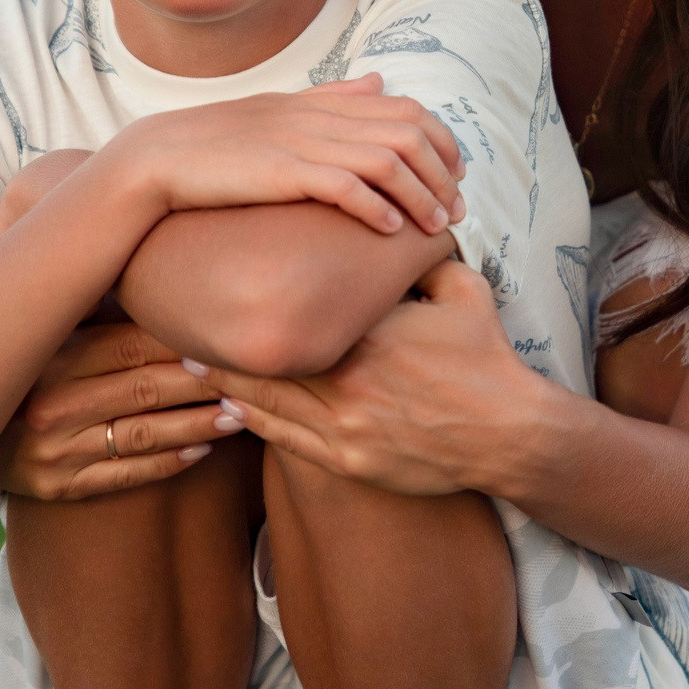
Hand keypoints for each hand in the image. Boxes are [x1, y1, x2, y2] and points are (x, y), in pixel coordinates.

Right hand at [0, 321, 243, 501]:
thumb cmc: (17, 367)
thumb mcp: (43, 333)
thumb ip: (92, 309)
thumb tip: (159, 259)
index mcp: (50, 357)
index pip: (132, 344)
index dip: (185, 339)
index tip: (230, 331)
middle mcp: (50, 404)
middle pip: (146, 387)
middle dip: (206, 381)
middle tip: (258, 372)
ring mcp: (52, 451)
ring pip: (143, 434)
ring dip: (199, 424)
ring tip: (245, 413)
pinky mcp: (55, 488)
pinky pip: (122, 475)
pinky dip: (168, 463)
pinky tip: (205, 451)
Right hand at [123, 74, 466, 236]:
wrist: (156, 159)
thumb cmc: (218, 143)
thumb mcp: (282, 111)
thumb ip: (334, 97)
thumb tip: (380, 81)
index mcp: (323, 102)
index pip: (407, 110)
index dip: (443, 142)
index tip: (456, 176)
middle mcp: (320, 117)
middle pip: (409, 135)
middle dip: (443, 176)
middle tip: (456, 213)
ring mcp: (302, 143)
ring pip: (388, 161)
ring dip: (420, 196)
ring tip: (434, 228)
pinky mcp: (282, 172)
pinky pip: (344, 186)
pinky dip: (375, 207)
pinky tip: (390, 230)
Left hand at [190, 260, 548, 496]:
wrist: (511, 434)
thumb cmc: (487, 358)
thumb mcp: (462, 292)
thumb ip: (424, 260)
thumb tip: (401, 226)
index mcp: (371, 333)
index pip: (300, 311)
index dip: (257, 297)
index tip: (222, 275)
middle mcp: (350, 380)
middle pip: (269, 358)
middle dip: (224, 340)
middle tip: (177, 319)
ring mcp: (346, 427)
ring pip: (268, 402)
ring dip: (226, 382)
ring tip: (188, 361)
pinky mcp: (349, 462)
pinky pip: (287, 442)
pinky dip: (254, 422)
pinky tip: (228, 407)